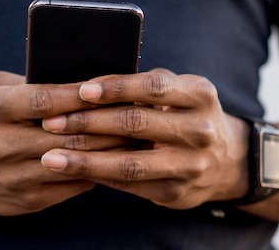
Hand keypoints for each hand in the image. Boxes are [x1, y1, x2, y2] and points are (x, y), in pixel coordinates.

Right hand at [0, 71, 130, 215]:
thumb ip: (28, 82)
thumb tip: (78, 81)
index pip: (43, 100)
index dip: (79, 94)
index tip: (108, 84)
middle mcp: (0, 146)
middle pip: (67, 134)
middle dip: (106, 121)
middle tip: (136, 109)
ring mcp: (15, 178)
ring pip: (76, 161)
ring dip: (110, 148)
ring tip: (135, 133)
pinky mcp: (28, 200)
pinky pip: (74, 184)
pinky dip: (98, 169)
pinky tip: (116, 157)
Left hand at [40, 69, 249, 209]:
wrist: (227, 160)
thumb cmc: (185, 113)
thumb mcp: (179, 90)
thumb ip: (143, 85)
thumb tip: (87, 84)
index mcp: (199, 94)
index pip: (153, 86)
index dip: (116, 88)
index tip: (81, 90)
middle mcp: (200, 130)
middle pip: (136, 124)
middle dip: (88, 122)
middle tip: (51, 122)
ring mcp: (191, 165)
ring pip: (130, 163)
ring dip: (85, 160)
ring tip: (50, 157)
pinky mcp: (177, 193)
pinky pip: (130, 185)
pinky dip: (98, 176)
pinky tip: (73, 170)